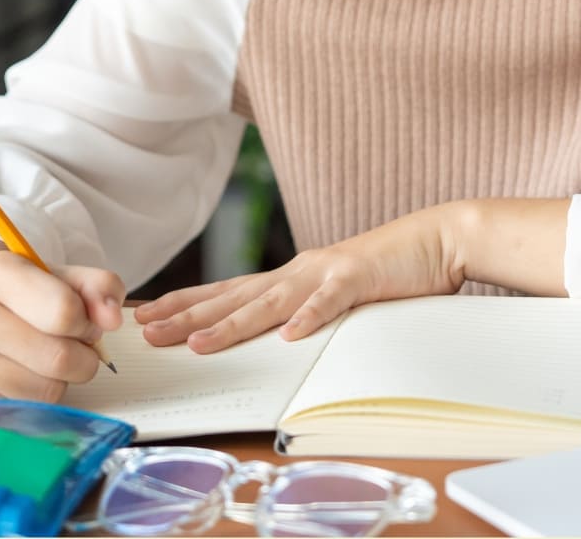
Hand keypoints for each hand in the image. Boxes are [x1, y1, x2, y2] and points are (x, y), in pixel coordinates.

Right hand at [0, 237, 125, 400]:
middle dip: (82, 358)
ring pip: (44, 392)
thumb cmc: (20, 293)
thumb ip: (99, 288)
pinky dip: (33, 400)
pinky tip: (19, 376)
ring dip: (59, 382)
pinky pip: (21, 413)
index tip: (83, 323)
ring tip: (43, 361)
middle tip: (72, 347)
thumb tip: (113, 319)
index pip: (64, 312)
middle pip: (58, 359)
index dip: (87, 324)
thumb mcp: (61, 277)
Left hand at [132, 205, 465, 353]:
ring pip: (269, 301)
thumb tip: (272, 338)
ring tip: (196, 341)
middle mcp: (298, 272)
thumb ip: (303, 310)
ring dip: (231, 323)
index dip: (185, 304)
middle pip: (233, 297)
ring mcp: (327, 273)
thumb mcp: (334, 294)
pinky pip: (331, 302)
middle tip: (145, 331)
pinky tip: (289, 334)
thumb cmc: (386, 270)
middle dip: (186, 315)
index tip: (146, 316)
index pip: (226, 293)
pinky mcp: (359, 279)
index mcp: (290, 277)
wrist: (436, 239)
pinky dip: (309, 317)